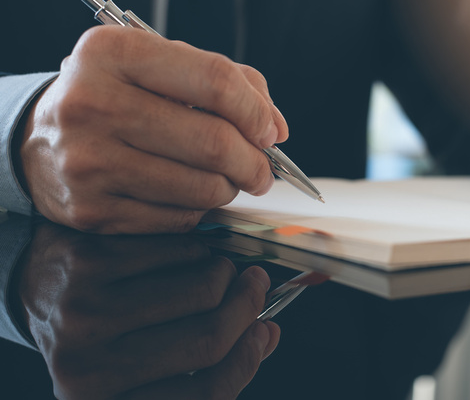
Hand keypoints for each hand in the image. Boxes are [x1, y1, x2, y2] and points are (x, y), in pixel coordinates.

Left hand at [14, 221, 279, 399]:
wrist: (38, 288)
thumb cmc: (102, 333)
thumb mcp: (146, 367)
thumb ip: (209, 361)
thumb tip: (267, 335)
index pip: (203, 396)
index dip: (245, 361)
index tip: (264, 329)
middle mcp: (89, 366)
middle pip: (208, 337)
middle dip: (245, 305)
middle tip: (254, 286)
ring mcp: (83, 311)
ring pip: (201, 285)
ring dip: (223, 273)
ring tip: (214, 271)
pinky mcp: (87, 261)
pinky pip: (178, 248)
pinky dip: (197, 247)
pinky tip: (187, 253)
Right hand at [18, 26, 287, 232]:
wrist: (40, 139)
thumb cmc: (115, 96)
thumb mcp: (159, 67)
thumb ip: (226, 82)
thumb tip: (275, 129)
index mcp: (114, 53)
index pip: (214, 80)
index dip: (256, 111)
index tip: (269, 132)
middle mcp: (93, 104)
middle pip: (213, 141)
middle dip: (255, 162)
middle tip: (262, 169)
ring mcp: (88, 162)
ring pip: (202, 187)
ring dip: (230, 188)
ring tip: (227, 179)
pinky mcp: (91, 211)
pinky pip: (178, 218)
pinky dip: (199, 209)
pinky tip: (189, 194)